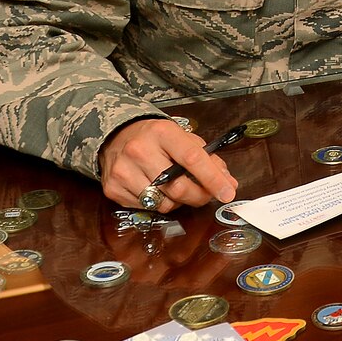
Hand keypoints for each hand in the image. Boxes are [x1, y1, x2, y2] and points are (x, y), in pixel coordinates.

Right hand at [98, 118, 236, 209]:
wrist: (116, 136)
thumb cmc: (156, 138)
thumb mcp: (184, 139)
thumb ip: (209, 160)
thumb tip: (229, 184)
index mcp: (162, 133)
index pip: (192, 158)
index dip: (213, 179)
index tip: (228, 192)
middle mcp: (139, 150)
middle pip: (178, 187)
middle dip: (199, 196)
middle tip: (207, 195)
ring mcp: (123, 171)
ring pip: (163, 203)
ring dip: (179, 202)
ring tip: (178, 188)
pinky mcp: (112, 188)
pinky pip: (146, 208)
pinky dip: (159, 203)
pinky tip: (157, 190)